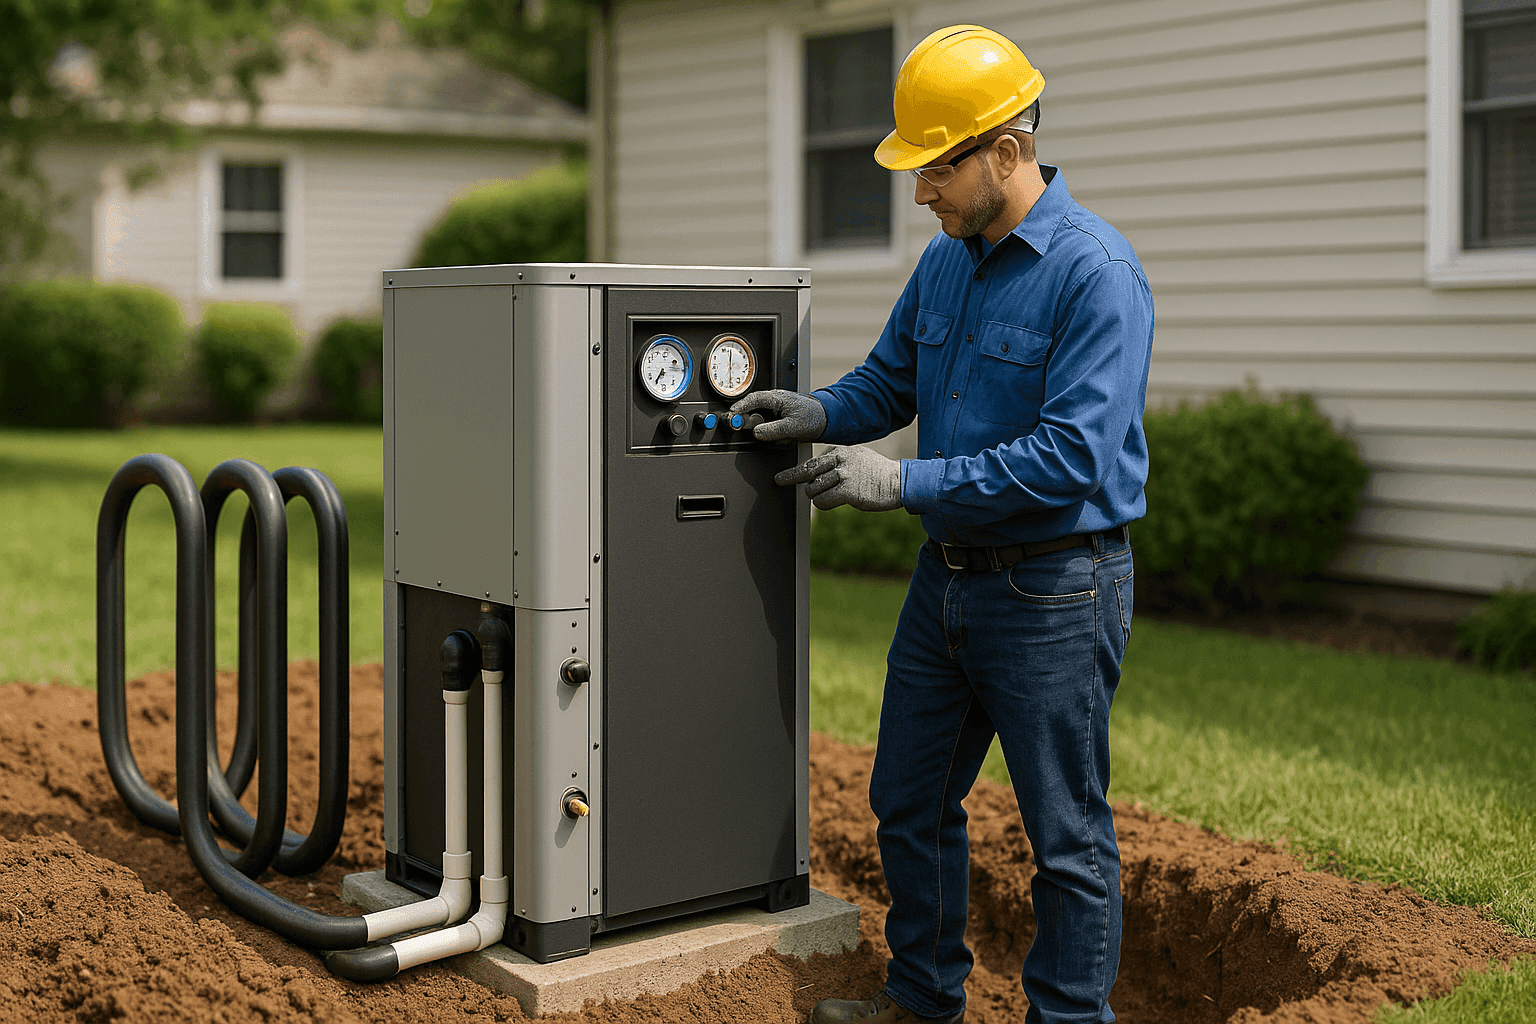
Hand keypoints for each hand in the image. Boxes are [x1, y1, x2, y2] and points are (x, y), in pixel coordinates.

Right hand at [730, 389, 826, 441]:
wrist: (825, 418)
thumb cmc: (812, 416)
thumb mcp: (793, 426)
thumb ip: (774, 430)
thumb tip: (756, 433)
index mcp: (777, 397)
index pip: (754, 399)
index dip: (741, 407)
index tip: (733, 415)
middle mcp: (773, 401)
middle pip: (752, 409)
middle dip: (748, 419)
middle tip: (742, 428)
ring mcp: (774, 410)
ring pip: (759, 419)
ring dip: (763, 428)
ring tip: (776, 434)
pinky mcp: (776, 418)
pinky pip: (767, 426)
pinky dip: (770, 433)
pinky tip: (781, 437)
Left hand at [774, 446, 901, 511]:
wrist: (899, 482)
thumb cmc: (878, 474)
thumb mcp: (857, 459)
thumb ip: (838, 463)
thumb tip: (818, 474)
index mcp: (841, 451)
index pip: (813, 461)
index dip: (799, 470)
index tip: (784, 474)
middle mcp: (840, 460)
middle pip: (808, 471)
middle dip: (791, 477)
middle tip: (779, 480)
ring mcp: (844, 474)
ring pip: (813, 489)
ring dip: (816, 496)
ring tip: (828, 497)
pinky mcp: (847, 490)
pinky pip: (822, 501)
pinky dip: (822, 504)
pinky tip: (829, 503)